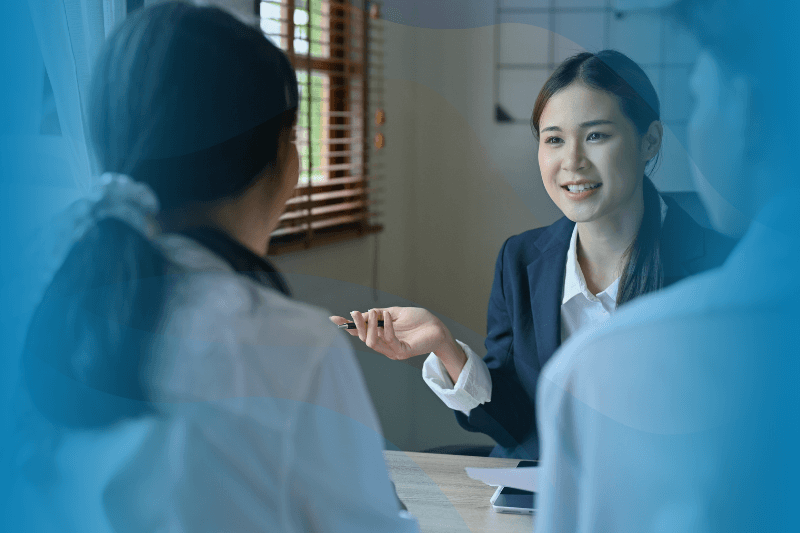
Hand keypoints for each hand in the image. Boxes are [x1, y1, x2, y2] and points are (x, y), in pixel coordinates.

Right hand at [329, 307, 462, 364]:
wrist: (438, 328)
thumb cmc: (419, 321)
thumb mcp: (396, 313)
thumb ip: (380, 314)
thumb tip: (364, 313)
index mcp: (381, 337)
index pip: (360, 334)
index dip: (348, 327)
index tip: (333, 318)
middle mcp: (385, 346)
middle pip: (363, 339)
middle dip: (357, 325)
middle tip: (356, 312)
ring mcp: (393, 351)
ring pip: (372, 343)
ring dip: (370, 326)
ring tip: (374, 312)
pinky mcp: (403, 352)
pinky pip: (389, 341)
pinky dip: (386, 328)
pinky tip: (388, 316)